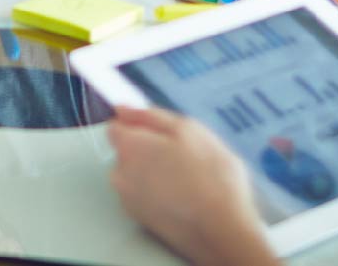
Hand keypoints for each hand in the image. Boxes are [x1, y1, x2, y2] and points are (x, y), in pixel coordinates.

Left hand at [108, 106, 277, 265]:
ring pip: (137, 174)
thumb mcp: (187, 129)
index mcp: (128, 147)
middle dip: (149, 149)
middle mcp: (121, 174)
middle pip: (127, 151)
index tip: (160, 129)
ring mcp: (129, 200)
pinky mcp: (142, 220)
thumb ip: (150, 115)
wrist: (221, 228)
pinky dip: (160, 193)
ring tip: (188, 176)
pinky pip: (146, 196)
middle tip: (183, 153)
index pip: (116, 125)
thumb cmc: (209, 178)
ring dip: (155, 172)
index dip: (139, 124)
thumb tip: (124, 108)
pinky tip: (185, 194)